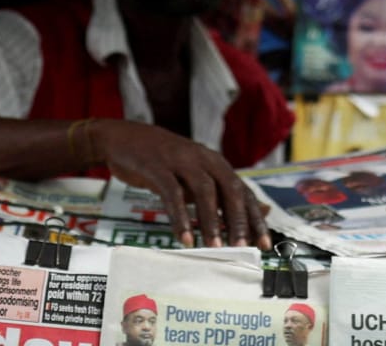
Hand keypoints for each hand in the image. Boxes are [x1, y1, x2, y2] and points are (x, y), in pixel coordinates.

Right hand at [87, 120, 268, 249]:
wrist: (121, 138)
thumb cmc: (163, 162)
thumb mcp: (195, 174)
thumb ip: (222, 193)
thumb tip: (261, 211)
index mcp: (215, 163)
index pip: (243, 191)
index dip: (255, 217)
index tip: (264, 244)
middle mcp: (202, 158)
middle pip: (229, 189)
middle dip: (238, 220)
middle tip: (242, 248)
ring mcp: (180, 160)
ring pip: (204, 191)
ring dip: (212, 221)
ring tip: (215, 248)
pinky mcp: (157, 167)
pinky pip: (172, 193)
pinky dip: (180, 217)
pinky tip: (184, 238)